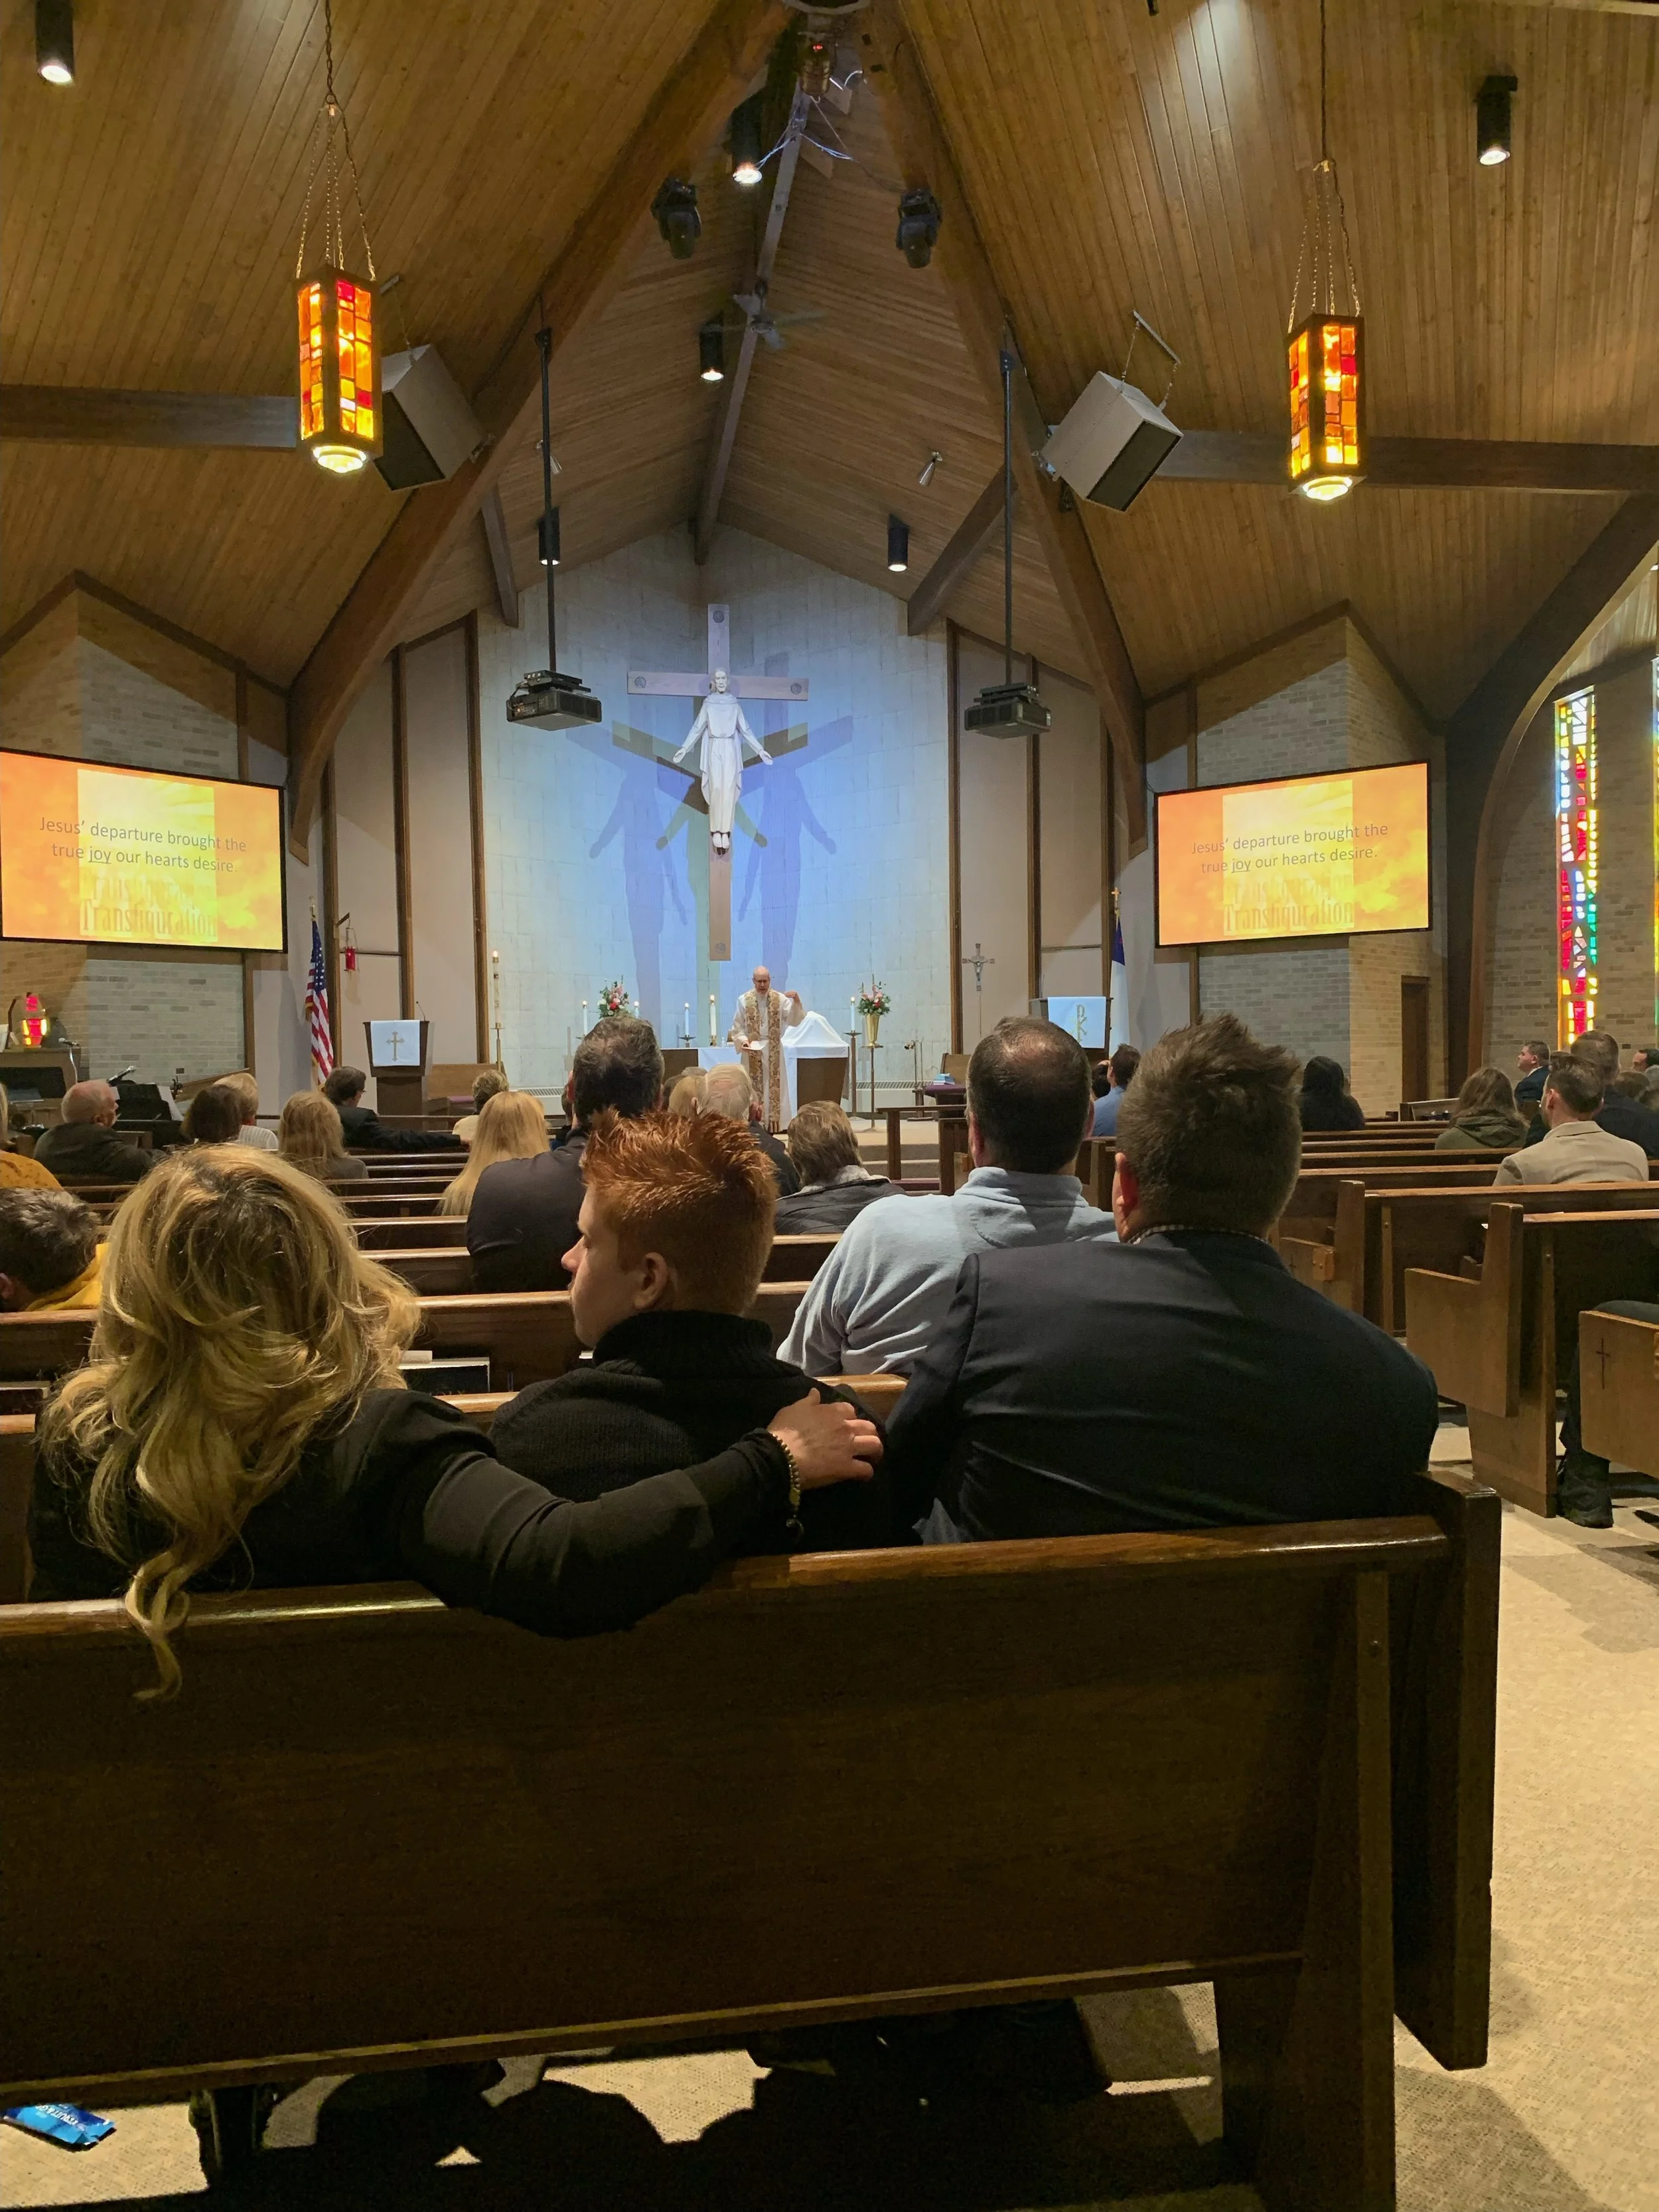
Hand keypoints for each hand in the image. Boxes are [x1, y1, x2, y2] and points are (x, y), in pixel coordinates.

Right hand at [767, 1389, 881, 1488]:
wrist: (781, 1455)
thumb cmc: (784, 1431)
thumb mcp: (794, 1409)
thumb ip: (808, 1401)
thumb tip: (815, 1392)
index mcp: (832, 1412)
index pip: (850, 1409)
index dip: (850, 1416)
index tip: (847, 1422)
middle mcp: (845, 1428)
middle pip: (868, 1426)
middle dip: (869, 1432)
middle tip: (864, 1440)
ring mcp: (848, 1448)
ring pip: (874, 1445)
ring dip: (875, 1450)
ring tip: (871, 1456)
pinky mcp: (847, 1468)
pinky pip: (866, 1470)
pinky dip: (867, 1472)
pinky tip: (863, 1475)